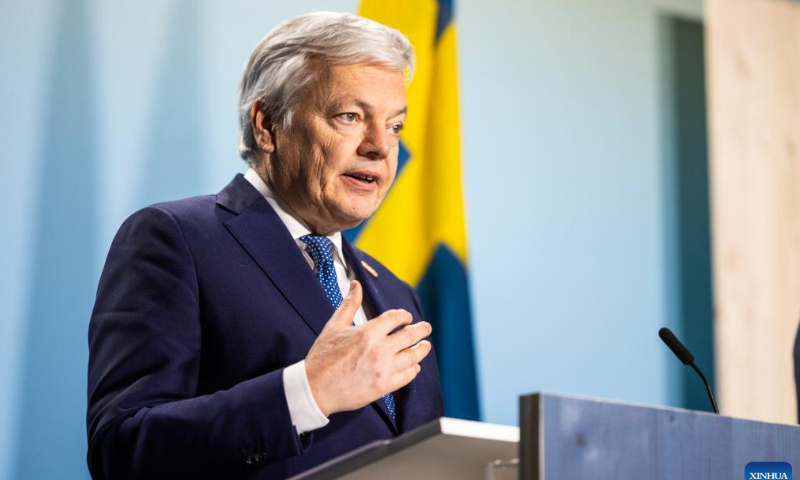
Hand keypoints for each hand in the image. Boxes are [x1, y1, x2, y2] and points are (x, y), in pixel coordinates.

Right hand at [304, 280, 431, 415]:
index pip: (396, 318)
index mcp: (368, 332)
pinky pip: (407, 377)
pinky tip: (414, 367)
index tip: (407, 317)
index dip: (404, 316)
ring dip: (422, 350)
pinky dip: (413, 370)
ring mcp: (384, 369)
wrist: (315, 388)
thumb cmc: (323, 357)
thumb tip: (356, 285)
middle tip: (426, 328)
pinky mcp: (384, 387)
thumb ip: (349, 304)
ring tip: (425, 346)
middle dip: (422, 330)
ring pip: (413, 356)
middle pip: (411, 336)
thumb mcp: (334, 326)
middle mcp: (380, 350)